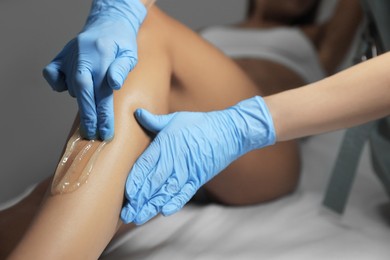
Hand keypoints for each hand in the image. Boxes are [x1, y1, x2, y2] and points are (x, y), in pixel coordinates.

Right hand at [43, 0, 146, 139]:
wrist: (108, 23)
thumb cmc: (122, 43)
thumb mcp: (130, 54)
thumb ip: (122, 68)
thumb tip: (114, 84)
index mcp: (103, 54)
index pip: (102, 90)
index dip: (103, 114)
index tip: (106, 132)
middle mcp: (83, 55)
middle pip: (83, 92)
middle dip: (89, 116)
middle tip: (94, 135)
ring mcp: (69, 55)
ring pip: (73, 87)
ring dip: (83, 103)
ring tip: (92, 115)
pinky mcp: (61, 56)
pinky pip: (52, 74)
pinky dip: (58, 85)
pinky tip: (70, 89)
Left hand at [121, 96, 275, 224]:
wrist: (229, 131)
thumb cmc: (200, 123)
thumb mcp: (176, 118)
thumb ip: (155, 121)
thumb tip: (137, 112)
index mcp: (165, 143)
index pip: (145, 165)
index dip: (135, 181)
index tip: (126, 193)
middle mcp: (174, 159)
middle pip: (153, 182)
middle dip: (139, 199)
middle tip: (127, 213)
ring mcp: (187, 170)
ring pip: (166, 191)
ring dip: (152, 205)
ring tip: (139, 218)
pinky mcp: (198, 178)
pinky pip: (185, 193)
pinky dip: (175, 203)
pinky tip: (164, 212)